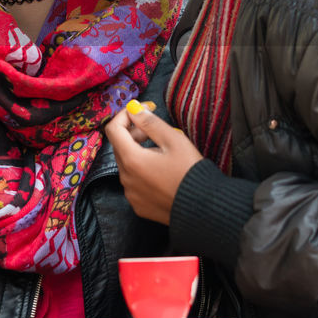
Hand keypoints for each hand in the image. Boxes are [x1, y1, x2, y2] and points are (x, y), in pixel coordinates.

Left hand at [103, 100, 203, 224]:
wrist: (204, 208)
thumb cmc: (191, 172)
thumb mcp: (174, 140)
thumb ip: (150, 122)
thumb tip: (133, 109)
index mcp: (131, 160)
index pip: (113, 129)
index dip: (124, 115)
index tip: (139, 110)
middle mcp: (126, 179)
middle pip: (120, 147)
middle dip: (133, 133)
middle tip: (153, 129)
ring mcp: (131, 194)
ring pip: (127, 165)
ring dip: (138, 152)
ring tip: (162, 151)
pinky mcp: (139, 206)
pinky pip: (134, 182)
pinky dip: (142, 171)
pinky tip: (161, 171)